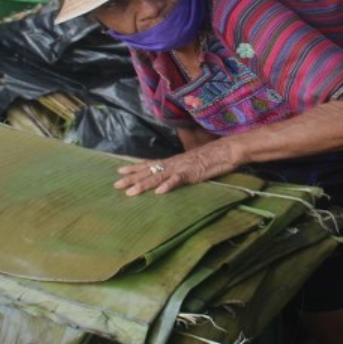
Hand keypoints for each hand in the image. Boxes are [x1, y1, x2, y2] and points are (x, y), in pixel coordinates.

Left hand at [114, 144, 235, 195]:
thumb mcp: (192, 164)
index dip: (135, 168)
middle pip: (149, 171)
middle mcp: (174, 163)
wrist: (227, 151)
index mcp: (173, 161)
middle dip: (132, 178)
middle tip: (115, 185)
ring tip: (130, 192)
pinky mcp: (192, 173)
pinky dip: (168, 186)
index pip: (150, 164)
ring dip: (144, 185)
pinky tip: (159, 192)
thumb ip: (181, 171)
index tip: (119, 171)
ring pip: (159, 176)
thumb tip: (172, 176)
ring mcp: (182, 168)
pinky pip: (178, 180)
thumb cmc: (212, 158)